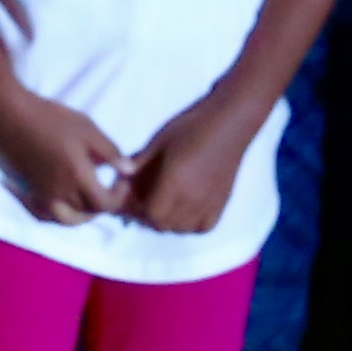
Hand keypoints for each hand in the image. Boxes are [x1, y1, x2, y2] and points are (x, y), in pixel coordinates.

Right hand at [0, 86, 130, 228]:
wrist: (10, 117)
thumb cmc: (51, 119)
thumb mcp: (87, 129)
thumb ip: (110, 152)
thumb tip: (130, 170)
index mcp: (77, 178)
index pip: (105, 204)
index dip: (119, 196)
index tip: (121, 178)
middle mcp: (60, 193)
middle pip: (87, 214)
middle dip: (103, 205)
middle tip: (109, 187)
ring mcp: (43, 195)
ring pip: (67, 219)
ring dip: (83, 215)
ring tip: (89, 198)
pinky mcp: (30, 191)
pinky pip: (47, 215)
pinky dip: (60, 214)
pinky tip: (65, 202)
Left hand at [123, 101, 255, 235]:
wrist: (230, 121)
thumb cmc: (192, 126)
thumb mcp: (159, 141)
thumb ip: (139, 162)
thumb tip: (121, 175)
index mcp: (174, 182)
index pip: (151, 214)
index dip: (138, 209)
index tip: (134, 198)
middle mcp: (192, 199)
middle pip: (164, 225)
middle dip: (150, 216)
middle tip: (145, 200)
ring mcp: (210, 203)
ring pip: (182, 229)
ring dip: (170, 222)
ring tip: (165, 205)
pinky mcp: (222, 202)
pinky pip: (204, 227)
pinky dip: (192, 225)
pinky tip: (187, 211)